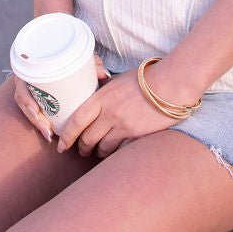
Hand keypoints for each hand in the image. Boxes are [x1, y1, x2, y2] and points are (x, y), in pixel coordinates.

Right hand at [12, 53, 111, 142]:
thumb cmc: (70, 56)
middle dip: (34, 117)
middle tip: (47, 129)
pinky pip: (33, 112)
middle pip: (23, 99)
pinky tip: (48, 134)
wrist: (63, 55)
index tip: (36, 111)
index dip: (25, 98)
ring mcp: (29, 88)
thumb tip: (104, 74)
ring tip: (49, 134)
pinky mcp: (35, 98)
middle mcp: (26, 77)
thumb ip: (91, 63)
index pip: (20, 82)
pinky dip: (39, 122)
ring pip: (27, 108)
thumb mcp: (79, 58)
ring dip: (37, 122)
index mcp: (30, 65)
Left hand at [56, 67, 173, 158]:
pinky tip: (115, 152)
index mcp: (102, 97)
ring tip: (98, 152)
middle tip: (82, 150)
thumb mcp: (119, 80)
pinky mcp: (136, 135)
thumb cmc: (147, 78)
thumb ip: (106, 91)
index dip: (66, 135)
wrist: (172, 84)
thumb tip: (95, 97)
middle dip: (82, 147)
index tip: (61, 145)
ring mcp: (123, 125)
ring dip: (98, 152)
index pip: (77, 120)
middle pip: (87, 137)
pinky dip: (114, 153)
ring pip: (102, 147)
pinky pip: (119, 151)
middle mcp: (110, 113)